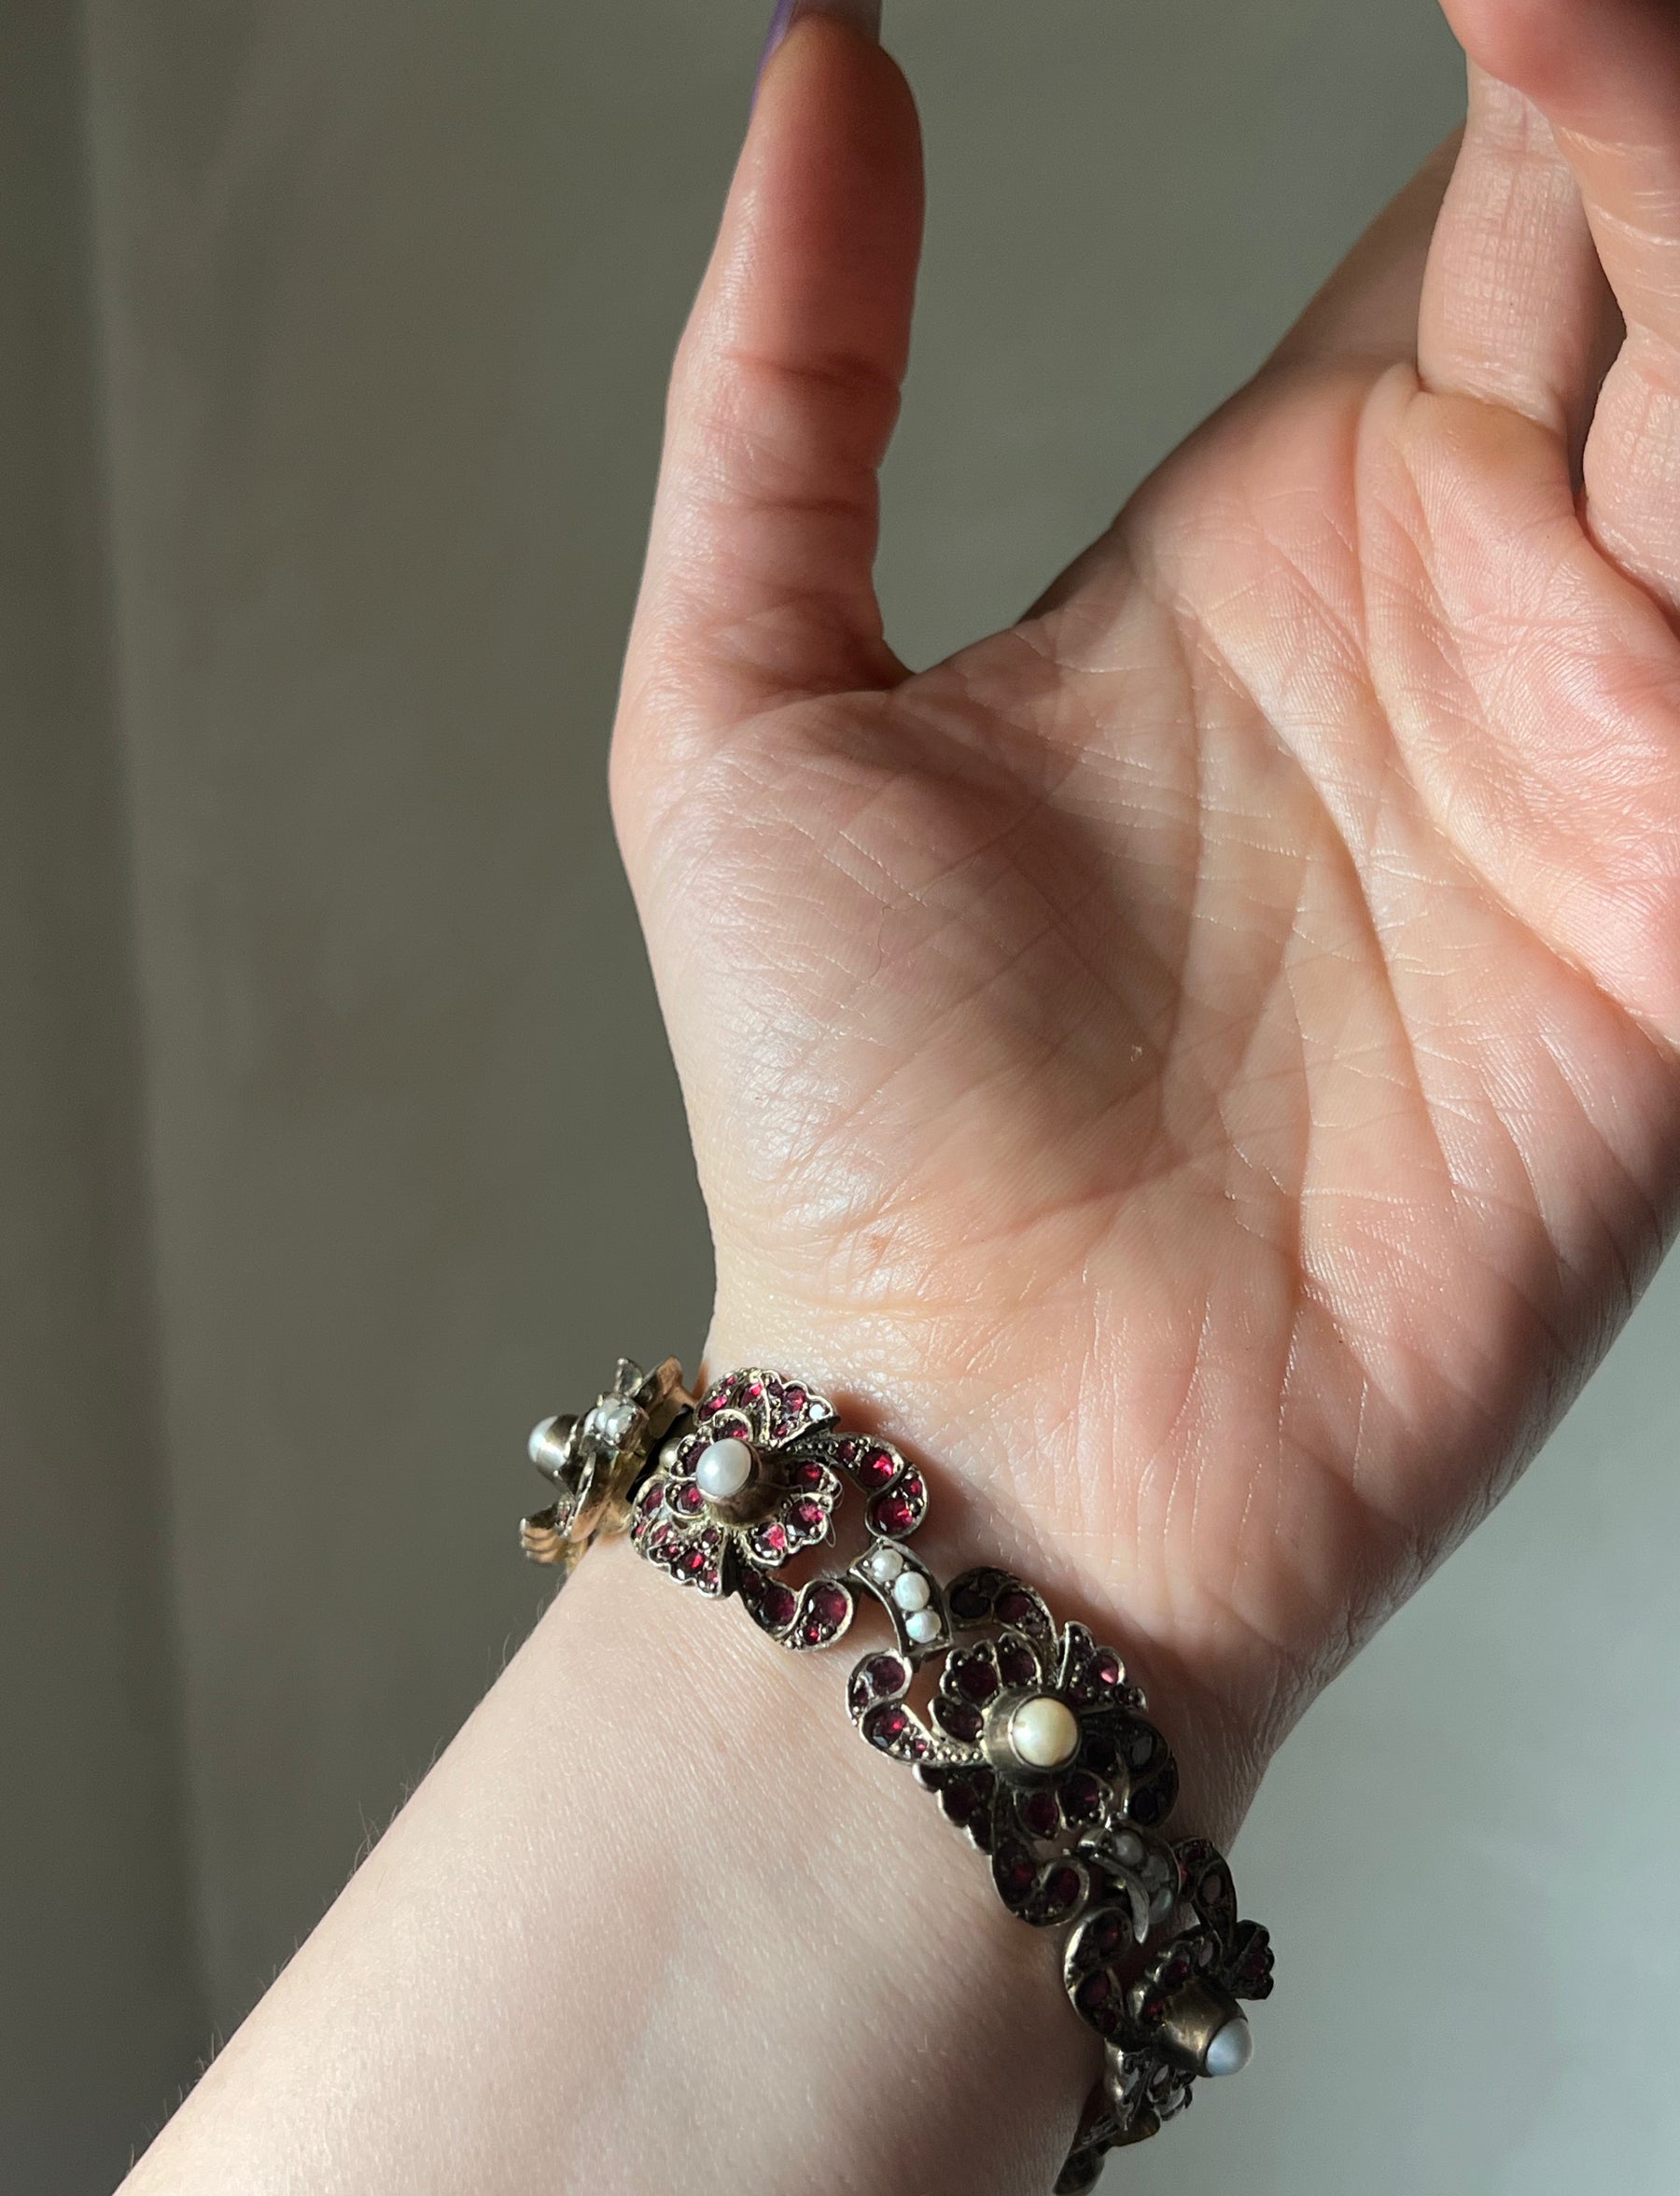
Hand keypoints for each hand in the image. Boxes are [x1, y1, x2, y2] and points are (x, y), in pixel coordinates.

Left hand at [615, 0, 1679, 1827]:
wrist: (986, 1431)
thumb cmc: (852, 1119)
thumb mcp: (742, 704)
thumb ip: (788, 381)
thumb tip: (818, 58)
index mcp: (1279, 534)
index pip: (1470, 199)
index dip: (1517, 42)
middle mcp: (1475, 611)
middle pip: (1647, 248)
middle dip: (1635, 92)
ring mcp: (1610, 751)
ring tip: (1602, 51)